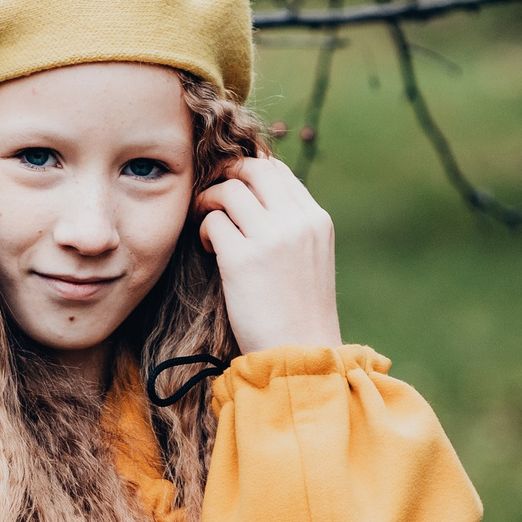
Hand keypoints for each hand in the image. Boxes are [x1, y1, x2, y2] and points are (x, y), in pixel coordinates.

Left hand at [194, 156, 340, 357]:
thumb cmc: (300, 312)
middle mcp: (297, 222)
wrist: (301, 353)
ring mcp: (271, 238)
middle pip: (254, 168)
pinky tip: (209, 249)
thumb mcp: (311, 259)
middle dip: (226, 175)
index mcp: (317, 220)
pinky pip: (212, 221)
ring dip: (209, 200)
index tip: (233, 189)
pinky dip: (204, 229)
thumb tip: (256, 202)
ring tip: (207, 223)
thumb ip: (292, 228)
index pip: (279, 171)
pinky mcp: (242, 259)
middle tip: (211, 195)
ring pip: (229, 189)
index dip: (250, 174)